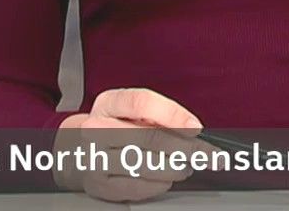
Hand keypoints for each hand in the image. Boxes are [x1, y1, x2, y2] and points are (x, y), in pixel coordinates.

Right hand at [52, 87, 202, 202]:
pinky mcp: (99, 184)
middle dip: (186, 148)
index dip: (173, 114)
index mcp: (108, 103)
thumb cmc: (115, 127)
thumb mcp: (130, 111)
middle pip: (149, 137)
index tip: (196, 127)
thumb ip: (159, 115)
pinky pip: (136, 187)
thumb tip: (192, 130)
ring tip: (187, 166)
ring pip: (145, 164)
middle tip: (207, 154)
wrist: (81, 151)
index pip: (142, 102)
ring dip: (175, 168)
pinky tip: (167, 179)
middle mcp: (96, 128)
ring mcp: (95, 158)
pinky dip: (159, 184)